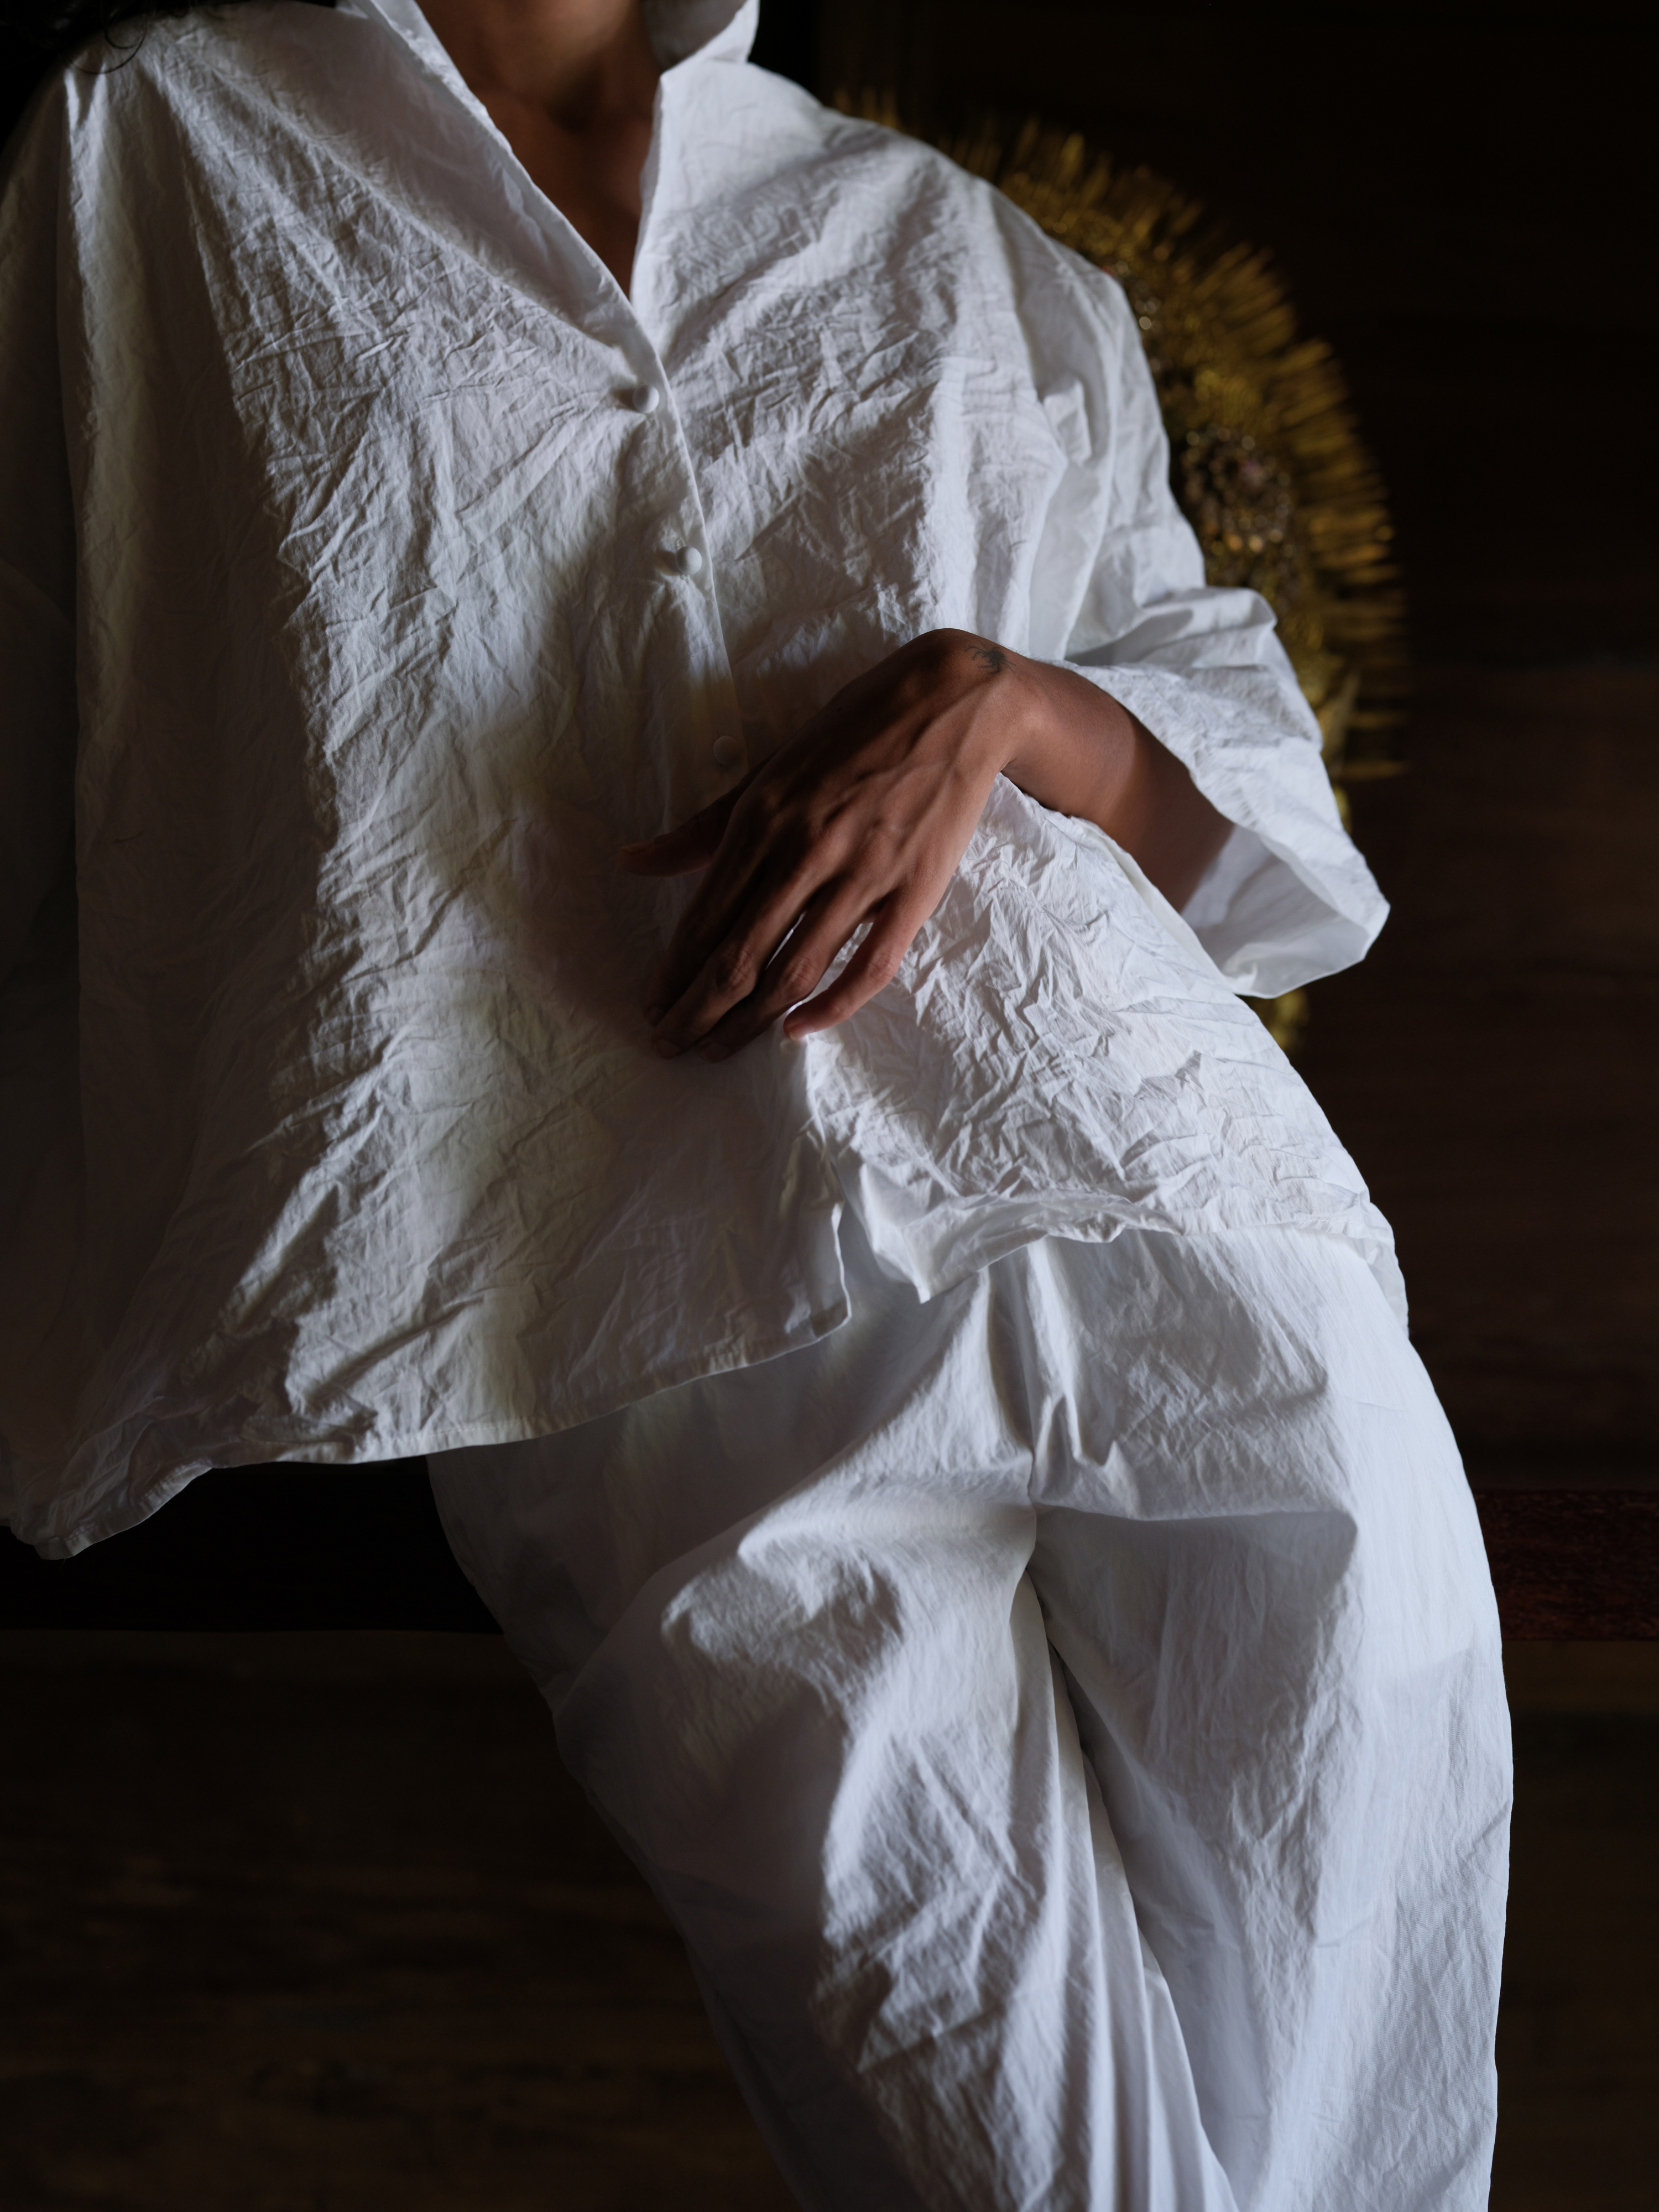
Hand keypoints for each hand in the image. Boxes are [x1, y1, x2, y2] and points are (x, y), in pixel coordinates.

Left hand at [619, 628, 1227, 1059]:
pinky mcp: (913, 889)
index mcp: (762, 817)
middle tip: (671, 1045)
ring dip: (748, 1021)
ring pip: (794, 971)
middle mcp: (805, 849)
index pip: (704, 918)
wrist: (953, 701)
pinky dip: (831, 1007)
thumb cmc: (851, 731)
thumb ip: (704, 827)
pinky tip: (796, 1031)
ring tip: (719, 1050)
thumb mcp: (768, 768)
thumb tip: (633, 862)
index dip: (673, 974)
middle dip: (696, 1012)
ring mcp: (863, 873)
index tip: (652, 1007)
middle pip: (738, 957)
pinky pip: (869, 966)